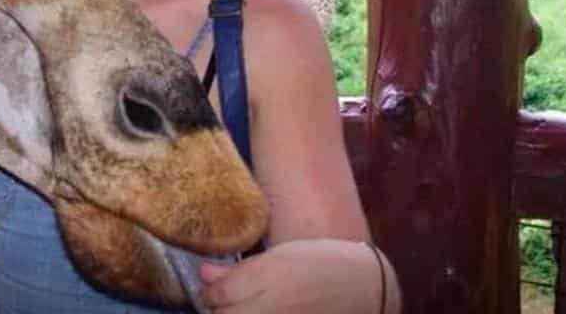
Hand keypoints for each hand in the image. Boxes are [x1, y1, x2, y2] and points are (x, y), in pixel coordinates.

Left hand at [199, 239, 390, 313]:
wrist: (362, 287)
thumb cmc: (319, 263)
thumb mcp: (278, 256)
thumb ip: (238, 271)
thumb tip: (202, 273)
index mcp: (266, 277)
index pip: (216, 295)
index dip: (210, 290)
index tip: (214, 286)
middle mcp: (271, 306)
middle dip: (220, 308)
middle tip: (228, 300)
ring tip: (246, 307)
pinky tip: (261, 311)